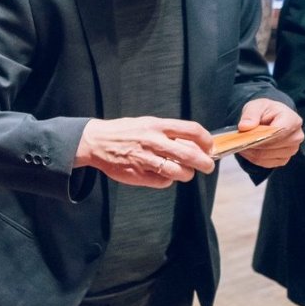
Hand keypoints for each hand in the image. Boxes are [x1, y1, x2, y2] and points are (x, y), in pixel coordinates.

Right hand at [75, 117, 214, 187]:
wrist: (96, 142)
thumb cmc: (125, 132)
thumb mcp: (147, 124)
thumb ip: (168, 133)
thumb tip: (194, 144)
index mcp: (157, 126)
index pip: (192, 131)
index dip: (206, 140)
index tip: (209, 147)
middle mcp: (153, 142)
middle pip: (190, 155)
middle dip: (205, 163)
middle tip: (207, 166)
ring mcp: (145, 160)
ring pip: (179, 172)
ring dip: (187, 174)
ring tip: (185, 173)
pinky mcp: (138, 175)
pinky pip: (163, 182)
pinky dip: (167, 180)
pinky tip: (163, 175)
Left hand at [236, 98, 303, 168]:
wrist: (270, 118)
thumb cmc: (265, 111)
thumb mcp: (255, 106)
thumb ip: (250, 115)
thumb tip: (244, 126)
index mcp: (293, 120)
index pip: (279, 132)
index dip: (261, 136)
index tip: (247, 135)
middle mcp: (296, 136)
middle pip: (271, 146)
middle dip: (253, 144)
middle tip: (240, 139)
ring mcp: (292, 149)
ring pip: (266, 156)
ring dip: (251, 152)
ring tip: (243, 143)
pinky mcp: (284, 159)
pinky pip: (266, 163)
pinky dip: (254, 158)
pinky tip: (250, 149)